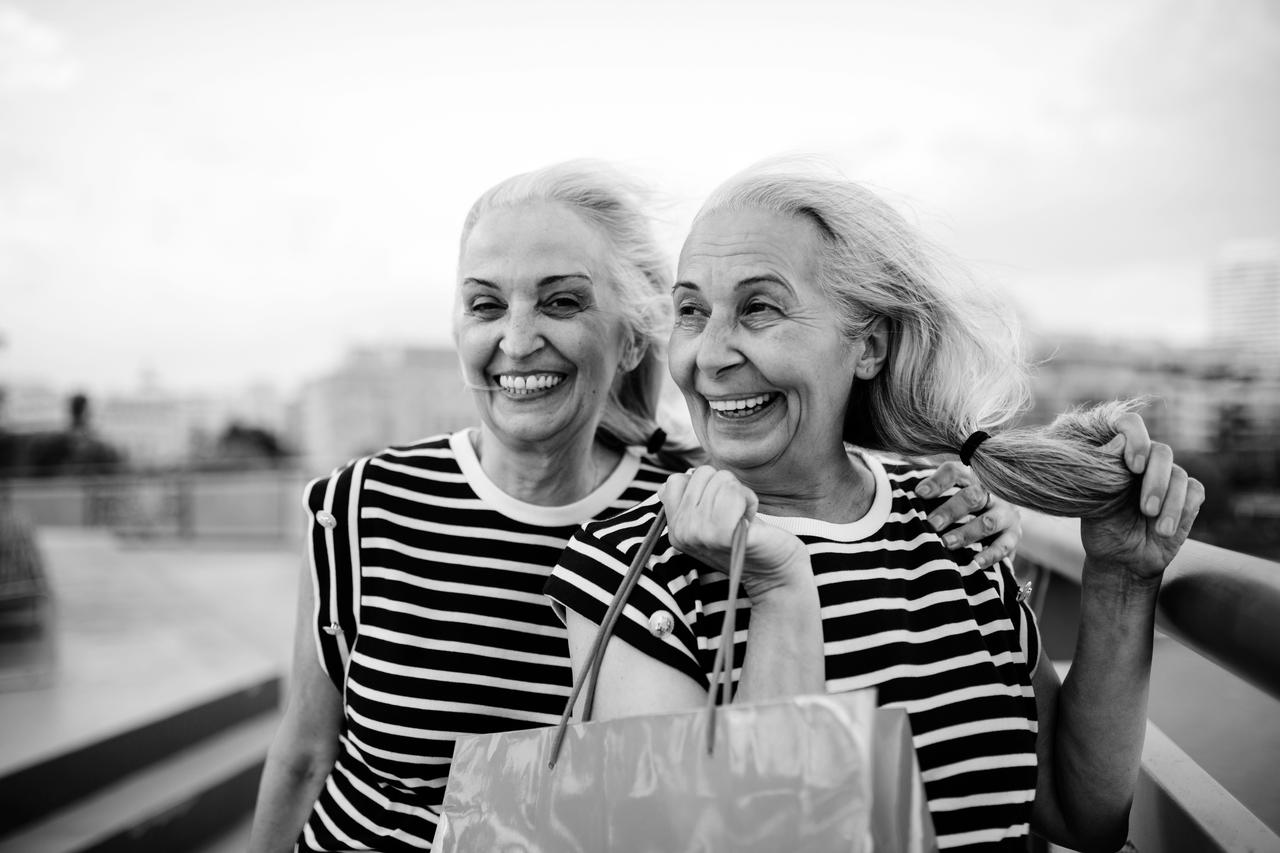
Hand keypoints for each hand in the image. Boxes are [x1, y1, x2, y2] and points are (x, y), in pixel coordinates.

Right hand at [660, 466, 810, 601]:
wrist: (774, 570)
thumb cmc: (745, 538)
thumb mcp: (710, 521)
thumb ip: (689, 504)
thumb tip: (668, 485)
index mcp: (675, 528)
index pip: (675, 481)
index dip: (704, 484)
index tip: (719, 506)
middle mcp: (682, 532)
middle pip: (702, 474)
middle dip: (726, 485)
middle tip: (734, 513)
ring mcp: (700, 534)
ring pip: (721, 480)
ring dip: (741, 493)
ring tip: (743, 517)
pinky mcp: (723, 534)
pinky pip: (733, 493)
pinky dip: (749, 499)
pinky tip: (750, 518)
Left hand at [918, 461, 1021, 567]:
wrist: (1000, 517)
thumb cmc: (962, 505)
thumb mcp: (949, 493)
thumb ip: (930, 494)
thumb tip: (908, 498)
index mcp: (972, 478)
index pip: (955, 472)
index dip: (938, 481)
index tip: (919, 493)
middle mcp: (991, 493)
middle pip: (973, 496)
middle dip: (951, 510)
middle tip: (932, 524)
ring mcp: (1005, 514)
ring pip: (988, 522)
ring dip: (967, 533)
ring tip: (947, 543)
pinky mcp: (1014, 535)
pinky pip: (1004, 545)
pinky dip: (990, 555)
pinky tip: (976, 562)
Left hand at [1079, 413, 1204, 582]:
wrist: (1121, 559)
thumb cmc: (1103, 527)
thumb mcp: (1095, 501)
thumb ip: (1104, 472)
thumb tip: (1120, 441)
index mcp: (1119, 455)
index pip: (1130, 425)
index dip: (1136, 437)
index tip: (1133, 466)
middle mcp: (1146, 461)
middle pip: (1162, 453)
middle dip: (1156, 482)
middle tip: (1145, 509)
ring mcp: (1168, 478)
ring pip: (1179, 475)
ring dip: (1171, 504)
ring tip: (1158, 529)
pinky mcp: (1188, 496)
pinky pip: (1195, 491)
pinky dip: (1183, 510)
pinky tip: (1166, 530)